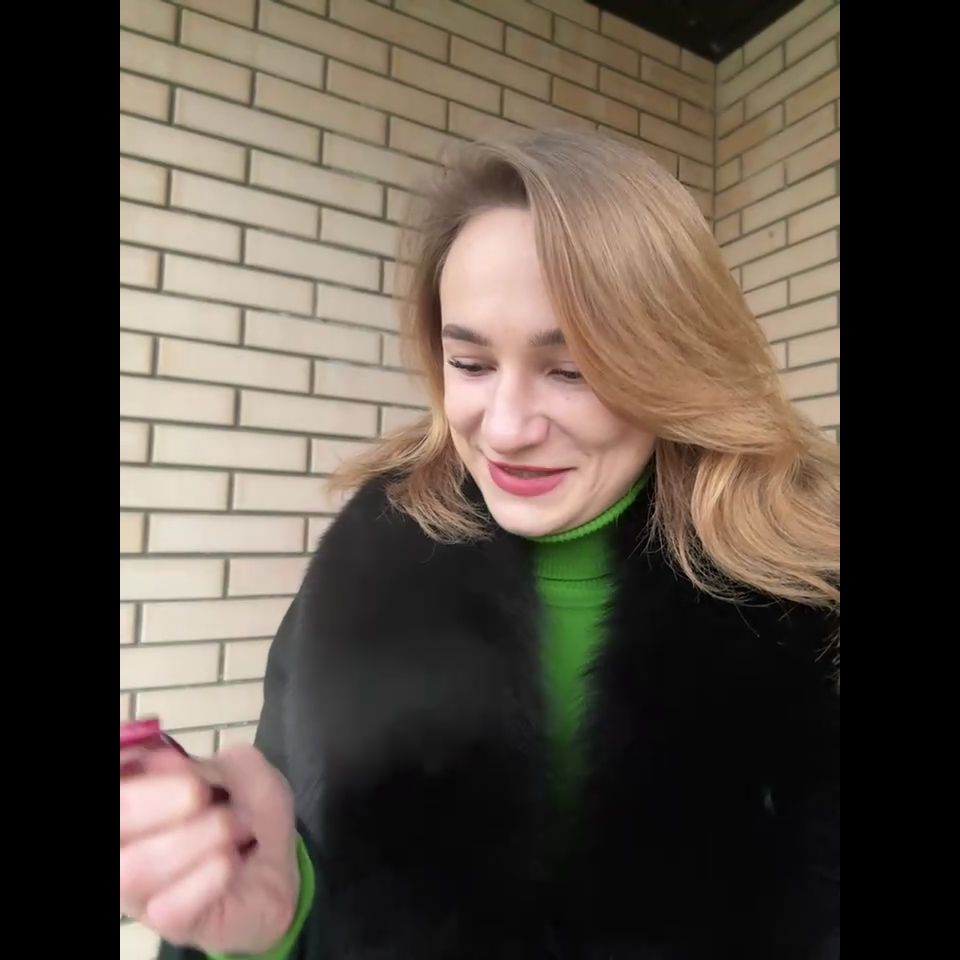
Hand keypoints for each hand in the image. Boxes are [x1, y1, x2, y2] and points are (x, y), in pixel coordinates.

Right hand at [120, 744, 299, 953]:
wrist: (277, 870)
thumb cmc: (250, 812)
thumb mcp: (247, 773)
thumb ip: (213, 764)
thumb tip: (168, 764)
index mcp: (137, 799)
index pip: (117, 780)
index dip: (128, 768)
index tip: (164, 759)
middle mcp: (125, 843)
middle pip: (114, 821)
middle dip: (152, 802)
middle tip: (198, 793)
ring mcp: (139, 888)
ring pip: (133, 870)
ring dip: (194, 839)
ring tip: (234, 828)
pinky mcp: (166, 922)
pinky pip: (170, 906)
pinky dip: (208, 877)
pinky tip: (230, 862)